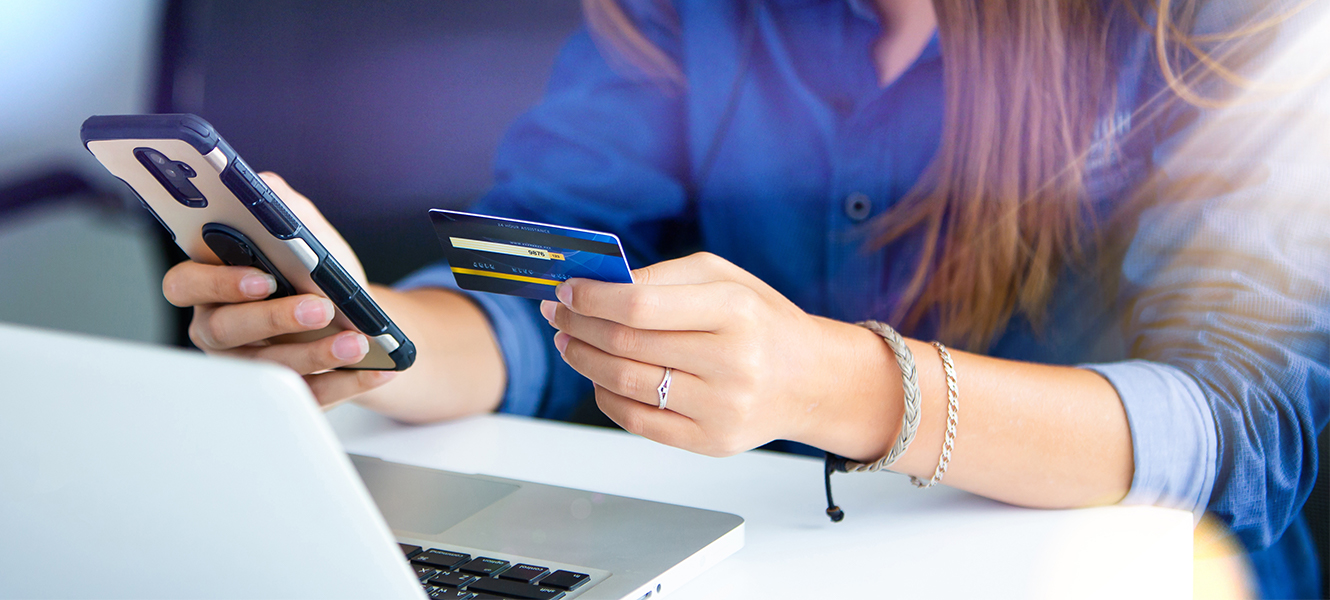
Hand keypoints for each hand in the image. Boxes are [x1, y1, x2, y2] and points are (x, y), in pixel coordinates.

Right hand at [161, 172, 395, 405]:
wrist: (349, 312)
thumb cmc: (311, 269)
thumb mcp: (303, 232)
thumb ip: (280, 206)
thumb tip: (264, 185)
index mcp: (208, 282)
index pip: (185, 283)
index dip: (216, 282)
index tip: (260, 278)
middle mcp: (217, 326)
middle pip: (227, 328)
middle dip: (275, 317)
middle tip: (320, 307)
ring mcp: (247, 364)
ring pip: (270, 366)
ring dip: (317, 354)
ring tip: (357, 342)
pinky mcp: (283, 391)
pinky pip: (308, 395)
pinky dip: (346, 383)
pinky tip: (376, 369)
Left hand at [541, 252, 895, 456]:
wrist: (810, 380)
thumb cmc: (759, 321)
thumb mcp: (724, 279)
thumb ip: (661, 277)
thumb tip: (595, 287)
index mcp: (736, 310)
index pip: (642, 305)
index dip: (593, 298)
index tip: (567, 290)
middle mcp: (733, 362)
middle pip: (627, 345)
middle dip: (579, 326)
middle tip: (558, 313)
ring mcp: (722, 408)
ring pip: (624, 383)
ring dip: (583, 359)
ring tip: (570, 342)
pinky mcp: (711, 442)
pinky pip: (637, 420)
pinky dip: (605, 395)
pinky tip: (598, 376)